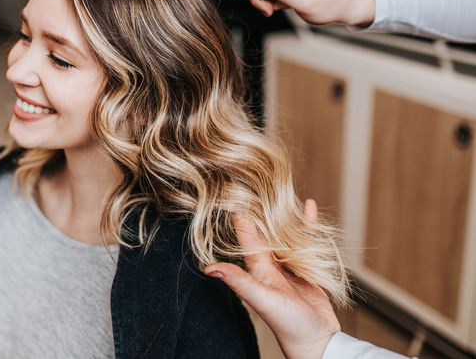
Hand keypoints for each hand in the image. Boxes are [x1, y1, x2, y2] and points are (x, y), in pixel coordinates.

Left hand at [204, 199, 339, 358]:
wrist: (316, 340)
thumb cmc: (288, 324)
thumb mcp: (261, 299)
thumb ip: (239, 281)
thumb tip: (209, 268)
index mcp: (258, 269)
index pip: (247, 237)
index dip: (240, 217)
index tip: (232, 194)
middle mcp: (271, 265)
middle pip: (265, 232)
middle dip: (259, 211)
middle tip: (255, 185)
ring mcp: (289, 267)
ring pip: (285, 234)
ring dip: (282, 215)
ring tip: (279, 192)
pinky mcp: (307, 269)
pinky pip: (307, 240)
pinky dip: (307, 224)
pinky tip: (309, 207)